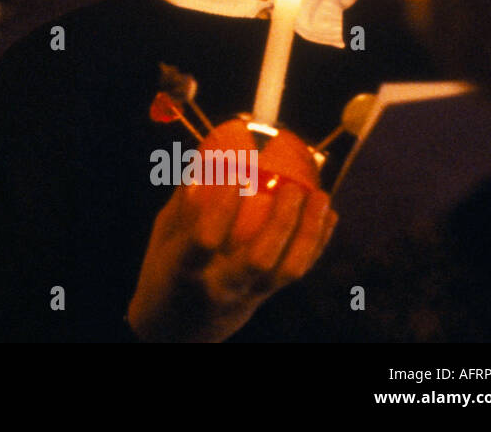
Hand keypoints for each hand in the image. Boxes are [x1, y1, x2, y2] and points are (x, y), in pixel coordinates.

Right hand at [127, 178, 336, 341]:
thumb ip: (184, 204)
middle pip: (259, 260)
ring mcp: (247, 296)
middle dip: (281, 222)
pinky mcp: (265, 298)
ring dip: (309, 232)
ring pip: (287, 269)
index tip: (235, 173)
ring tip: (320, 195)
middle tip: (292, 185)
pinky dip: (317, 242)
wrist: (177, 333)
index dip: (221, 208)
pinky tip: (328, 214)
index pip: (204, 241)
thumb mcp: (163, 239)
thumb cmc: (165, 274)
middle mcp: (221, 288)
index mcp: (186, 272)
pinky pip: (297, 271)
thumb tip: (205, 156)